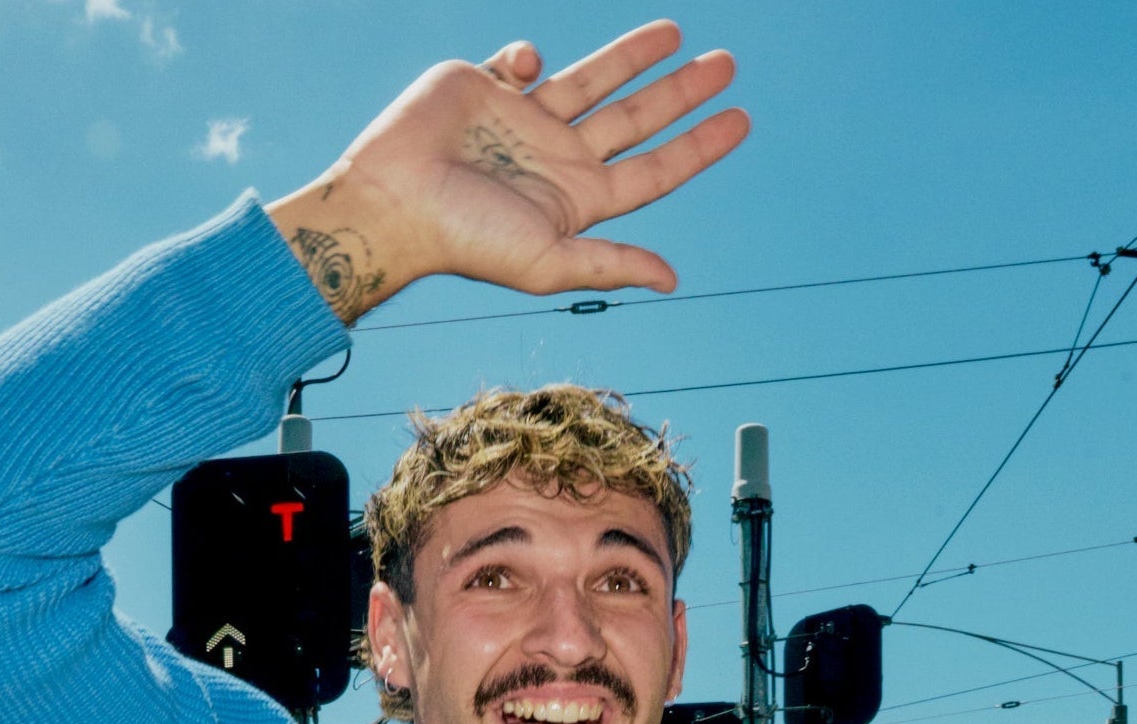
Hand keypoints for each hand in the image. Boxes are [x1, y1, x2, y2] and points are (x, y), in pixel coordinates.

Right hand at [267, 22, 747, 323]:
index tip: (741, 119)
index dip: (699, 146)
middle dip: (681, 93)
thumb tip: (673, 278)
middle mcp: (559, 159)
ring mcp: (525, 120)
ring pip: (595, 79)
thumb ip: (611, 264)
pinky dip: (531, 57)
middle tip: (727, 64)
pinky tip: (524, 72)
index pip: (654, 170)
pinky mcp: (488, 85)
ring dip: (634, 56)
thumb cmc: (467, 239)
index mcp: (578, 201)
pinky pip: (525, 59)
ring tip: (677, 30)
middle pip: (636, 119)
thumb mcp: (548, 260)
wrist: (395, 200)